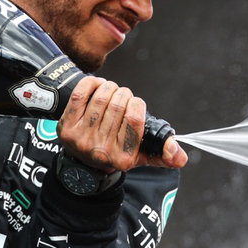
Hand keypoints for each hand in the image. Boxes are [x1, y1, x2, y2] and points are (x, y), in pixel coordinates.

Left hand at [56, 77, 186, 172]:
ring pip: (101, 98)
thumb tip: (180, 157)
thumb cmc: (117, 153)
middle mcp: (102, 150)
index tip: (136, 103)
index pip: (135, 119)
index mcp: (123, 157)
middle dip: (124, 94)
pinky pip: (80, 95)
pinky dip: (91, 84)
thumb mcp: (142, 157)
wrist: (83, 163)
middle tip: (124, 95)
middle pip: (118, 106)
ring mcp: (82, 139)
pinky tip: (97, 85)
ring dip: (110, 87)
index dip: (137, 104)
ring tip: (112, 90)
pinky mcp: (66, 128)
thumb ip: (164, 155)